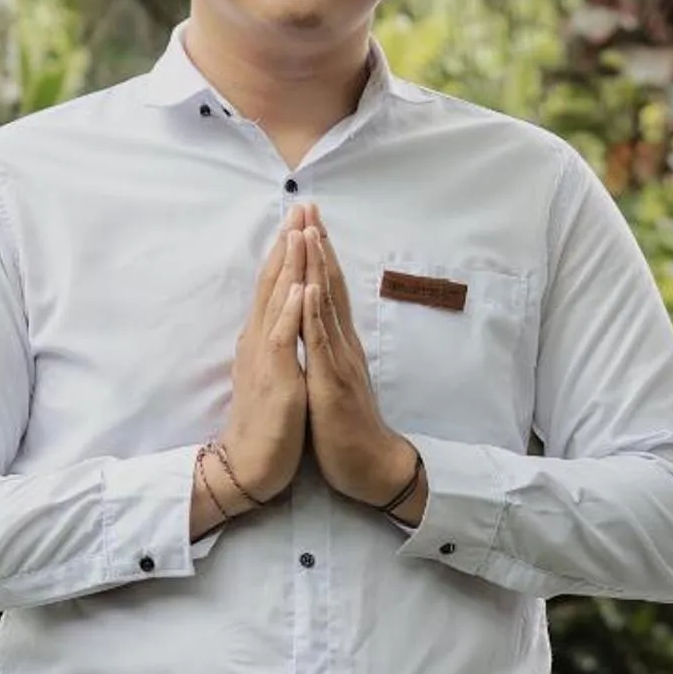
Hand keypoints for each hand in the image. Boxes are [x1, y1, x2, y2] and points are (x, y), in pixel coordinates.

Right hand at [216, 213, 309, 503]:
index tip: (300, 220)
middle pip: (273, 281)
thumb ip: (274, 345)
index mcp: (263, 339)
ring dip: (289, 264)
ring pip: (277, 300)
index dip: (287, 252)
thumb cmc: (266, 424)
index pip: (275, 286)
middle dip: (288, 243)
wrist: (250, 466)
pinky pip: (283, 338)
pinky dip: (291, 310)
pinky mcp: (276, 377)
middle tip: (300, 206)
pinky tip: (299, 286)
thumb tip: (279, 322)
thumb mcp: (273, 375)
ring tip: (299, 229)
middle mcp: (260, 340)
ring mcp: (266, 356)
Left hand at [294, 208, 421, 511]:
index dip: (315, 255)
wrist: (368, 467)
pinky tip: (309, 289)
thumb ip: (325, 350)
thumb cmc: (345, 428)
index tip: (304, 220)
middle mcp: (341, 344)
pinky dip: (314, 314)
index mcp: (337, 344)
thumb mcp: (330, 380)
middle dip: (317, 244)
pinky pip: (322, 343)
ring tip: (308, 231)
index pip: (325, 290)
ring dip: (316, 267)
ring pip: (326, 305)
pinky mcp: (333, 382)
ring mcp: (339, 361)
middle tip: (307, 206)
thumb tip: (316, 325)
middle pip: (328, 285)